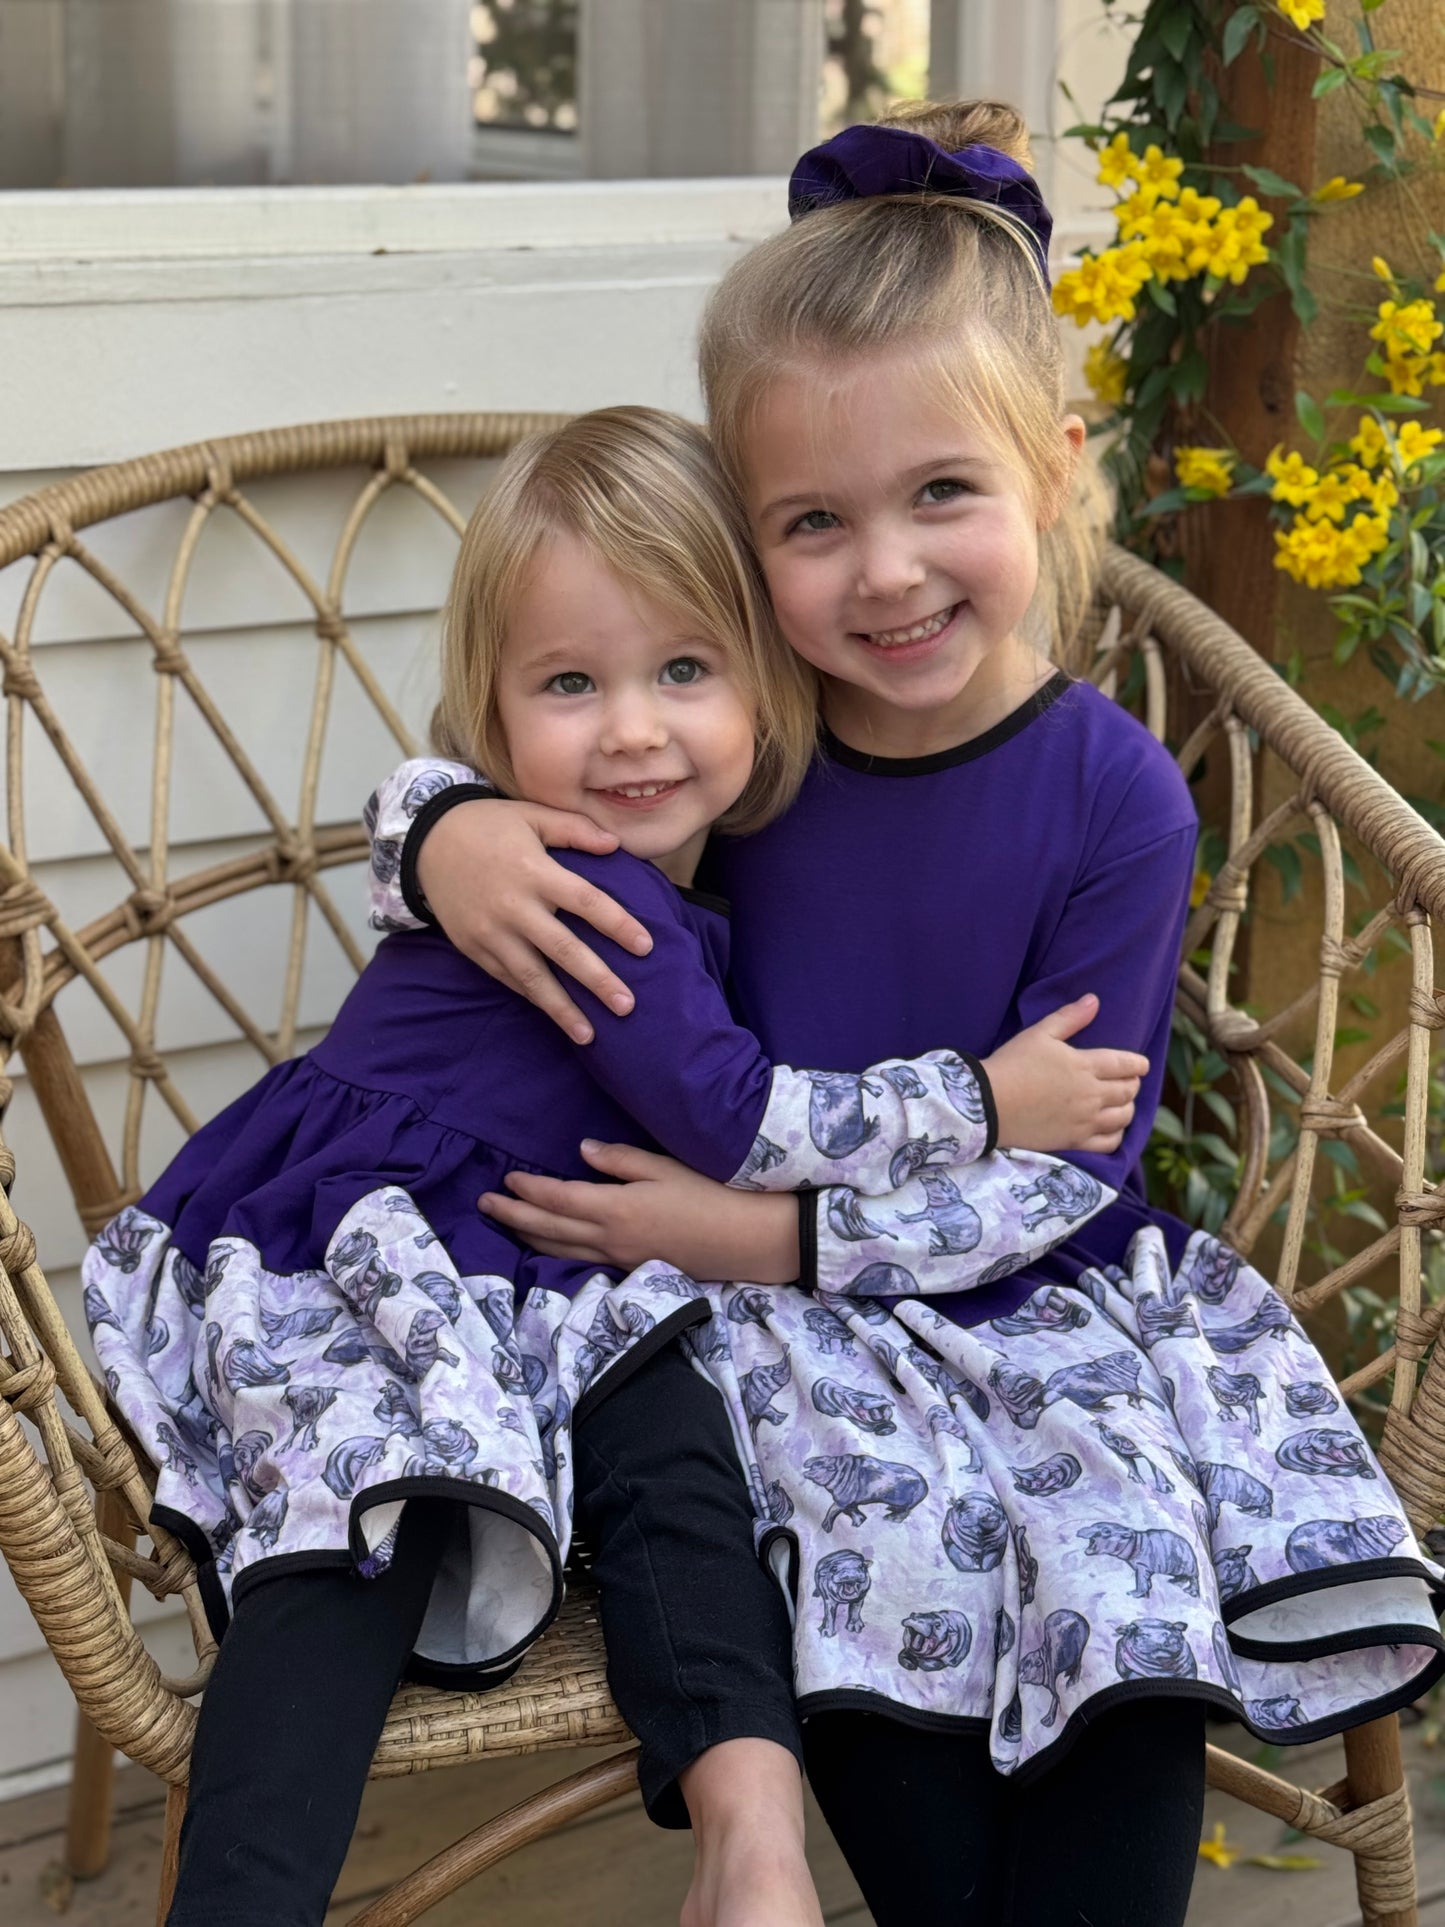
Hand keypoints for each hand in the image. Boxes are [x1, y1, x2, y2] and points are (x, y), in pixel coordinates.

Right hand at [417, 799, 653, 1043]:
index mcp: (535, 871)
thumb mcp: (531, 815)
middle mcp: (514, 907)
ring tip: (590, 1035)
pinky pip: (508, 979)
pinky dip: (533, 998)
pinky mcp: (473, 948)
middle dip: (597, 981)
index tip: (646, 947)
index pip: (586, 902)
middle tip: (627, 1006)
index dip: (618, 925)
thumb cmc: (487, 825)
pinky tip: (555, 1016)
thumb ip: (575, 830)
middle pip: (563, 950)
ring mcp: (491, 932)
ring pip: (532, 977)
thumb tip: (616, 845)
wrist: (425, 841)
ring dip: (563, 1008)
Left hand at [479, 1141, 800, 1282]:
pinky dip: (555, 1254)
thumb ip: (619, 1160)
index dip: (528, 1190)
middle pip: (547, 1230)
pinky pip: (580, 1262)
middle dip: (513, 1217)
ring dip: (528, 1238)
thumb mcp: (664, 1167)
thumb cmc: (709, 1194)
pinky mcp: (631, 1268)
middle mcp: (609, 1239)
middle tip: (484, 1204)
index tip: (506, 1179)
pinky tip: (547, 1249)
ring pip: (560, 1251)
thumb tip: (580, 1151)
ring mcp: (619, 1259)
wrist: (746, 1239)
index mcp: (615, 1209)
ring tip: (506, 1226)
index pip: (557, 1199)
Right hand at [983, 994, 1147, 1153]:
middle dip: (1133, 1084)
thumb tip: (1094, 1000)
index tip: (1142, 1064)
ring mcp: (1085, 1120)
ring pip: (1123, 1117)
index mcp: (1086, 1065)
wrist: (988, 1103)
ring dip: (1128, 1108)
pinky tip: (1113, 1129)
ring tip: (1123, 1103)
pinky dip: (1117, 1135)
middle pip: (1128, 1091)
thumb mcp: (1039, 1034)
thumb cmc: (1012, 1064)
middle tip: (1129, 1081)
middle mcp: (1091, 1094)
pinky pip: (1109, 1143)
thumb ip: (1069, 1017)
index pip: (1125, 1065)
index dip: (1138, 1064)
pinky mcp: (1074, 1141)